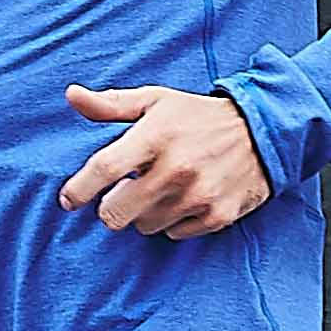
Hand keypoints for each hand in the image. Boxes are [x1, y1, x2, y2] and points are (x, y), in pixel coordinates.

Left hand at [55, 82, 268, 235]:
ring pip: (144, 226)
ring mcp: (198, 194)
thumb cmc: (197, 116)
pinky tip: (184, 199)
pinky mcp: (218, 215)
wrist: (263, 130)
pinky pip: (173, 234)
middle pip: (116, 213)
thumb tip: (72, 95)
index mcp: (155, 135)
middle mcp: (176, 167)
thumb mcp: (155, 101)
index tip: (68, 201)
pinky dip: (172, 221)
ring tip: (161, 190)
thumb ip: (110, 104)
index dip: (78, 190)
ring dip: (144, 213)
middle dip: (111, 208)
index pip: (103, 170)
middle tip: (123, 195)